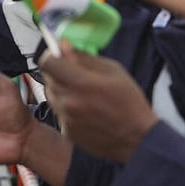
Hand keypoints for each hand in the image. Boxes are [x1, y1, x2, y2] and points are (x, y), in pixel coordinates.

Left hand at [39, 41, 158, 163]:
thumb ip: (84, 57)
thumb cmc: (130, 102)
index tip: (60, 56)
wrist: (138, 138)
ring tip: (84, 94)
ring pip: (52, 95)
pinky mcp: (67, 132)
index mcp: (80, 83)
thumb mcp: (113, 70)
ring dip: (62, 89)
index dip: (52, 56)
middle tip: (77, 75)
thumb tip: (64, 46)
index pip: (46, 62)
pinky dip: (68, 107)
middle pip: (48, 78)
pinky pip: (59, 112)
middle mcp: (68, 102)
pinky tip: (86, 110)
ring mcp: (66, 119)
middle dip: (59, 72)